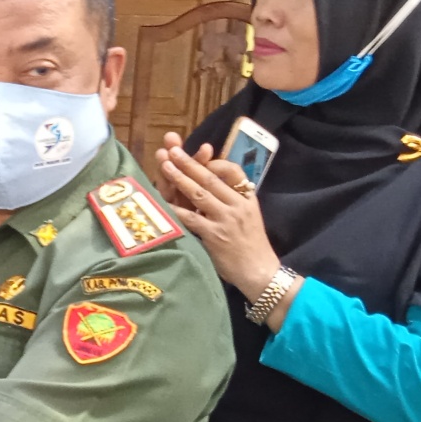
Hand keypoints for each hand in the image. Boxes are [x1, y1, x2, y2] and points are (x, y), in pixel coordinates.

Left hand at [157, 140, 279, 300]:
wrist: (259, 271)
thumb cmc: (251, 245)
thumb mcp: (248, 216)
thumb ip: (232, 201)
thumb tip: (210, 184)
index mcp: (247, 198)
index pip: (234, 171)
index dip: (215, 162)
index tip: (201, 155)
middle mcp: (237, 205)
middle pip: (210, 179)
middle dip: (190, 163)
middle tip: (173, 150)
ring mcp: (225, 219)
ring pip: (199, 194)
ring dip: (180, 178)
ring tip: (165, 166)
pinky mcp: (214, 235)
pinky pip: (190, 218)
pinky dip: (175, 208)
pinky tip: (162, 200)